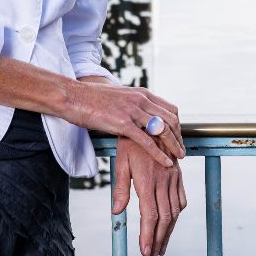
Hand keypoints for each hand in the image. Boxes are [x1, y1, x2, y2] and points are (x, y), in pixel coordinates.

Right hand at [68, 79, 184, 167]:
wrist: (73, 96)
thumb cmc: (92, 99)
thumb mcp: (120, 97)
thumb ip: (133, 104)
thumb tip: (139, 113)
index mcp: (142, 93)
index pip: (170, 109)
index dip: (177, 125)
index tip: (179, 137)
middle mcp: (141, 100)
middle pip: (171, 119)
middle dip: (179, 137)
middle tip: (182, 150)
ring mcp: (133, 111)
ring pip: (163, 129)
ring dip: (174, 145)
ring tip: (179, 157)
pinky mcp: (123, 123)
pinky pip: (147, 141)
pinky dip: (159, 153)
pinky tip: (166, 162)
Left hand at [112, 138, 186, 255]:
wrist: (150, 120)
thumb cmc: (130, 141)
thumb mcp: (121, 162)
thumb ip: (120, 188)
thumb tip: (116, 212)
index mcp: (148, 180)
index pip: (150, 215)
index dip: (148, 236)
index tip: (145, 253)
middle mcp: (164, 181)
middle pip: (164, 218)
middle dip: (158, 240)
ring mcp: (173, 178)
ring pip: (175, 210)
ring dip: (169, 231)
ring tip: (161, 246)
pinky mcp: (178, 174)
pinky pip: (181, 198)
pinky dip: (178, 213)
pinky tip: (171, 222)